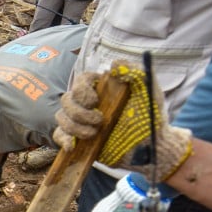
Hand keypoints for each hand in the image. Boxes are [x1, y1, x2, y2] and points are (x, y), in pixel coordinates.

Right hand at [54, 65, 192, 180]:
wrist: (151, 146)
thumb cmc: (151, 117)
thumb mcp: (149, 90)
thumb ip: (135, 72)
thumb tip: (113, 64)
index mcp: (103, 89)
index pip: (80, 80)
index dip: (81, 90)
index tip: (94, 101)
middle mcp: (89, 104)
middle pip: (67, 100)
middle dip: (79, 112)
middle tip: (99, 120)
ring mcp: (82, 122)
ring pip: (61, 117)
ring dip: (74, 126)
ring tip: (94, 134)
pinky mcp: (79, 139)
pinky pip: (59, 135)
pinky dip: (63, 139)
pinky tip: (74, 145)